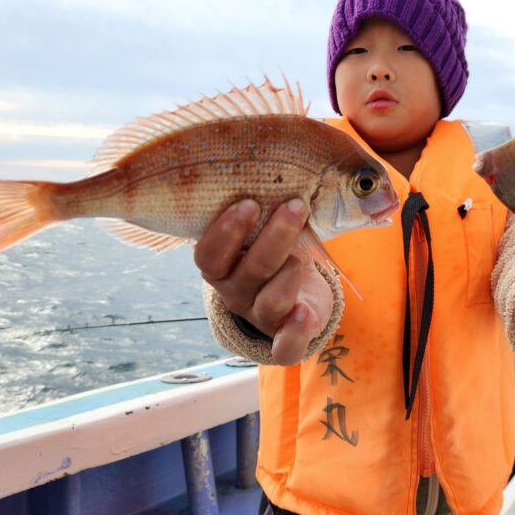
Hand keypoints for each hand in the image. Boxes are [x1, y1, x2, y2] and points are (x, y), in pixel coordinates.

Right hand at [194, 198, 332, 364]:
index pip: (209, 255)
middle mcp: (236, 295)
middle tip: (295, 206)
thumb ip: (260, 210)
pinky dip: (295, 331)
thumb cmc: (275, 252)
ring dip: (292, 269)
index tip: (249, 203)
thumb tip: (272, 167)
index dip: (225, 231)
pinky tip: (304, 312)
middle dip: (274, 236)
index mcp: (221, 268)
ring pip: (271, 300)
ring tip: (306, 251)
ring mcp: (261, 317)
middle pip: (250, 271)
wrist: (297, 299)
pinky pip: (285, 347)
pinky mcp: (286, 338)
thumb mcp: (260, 231)